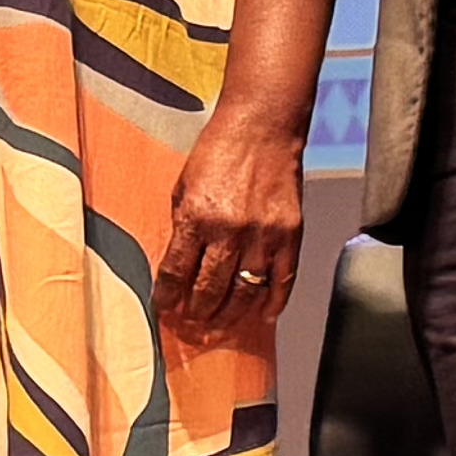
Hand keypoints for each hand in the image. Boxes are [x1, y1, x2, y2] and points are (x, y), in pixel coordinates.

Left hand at [154, 112, 307, 350]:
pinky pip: (283, 280)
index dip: (168, 298)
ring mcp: (263, 236)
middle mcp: (229, 231)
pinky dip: (273, 302)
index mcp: (196, 217)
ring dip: (229, 316)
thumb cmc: (219, 151)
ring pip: (244, 293)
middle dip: (196, 314)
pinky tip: (263, 316)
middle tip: (191, 326)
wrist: (262, 127)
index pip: (176, 273)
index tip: (165, 311)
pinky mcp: (290, 235)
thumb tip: (177, 266)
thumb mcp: (183, 186)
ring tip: (218, 328)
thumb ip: (182, 226)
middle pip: (210, 290)